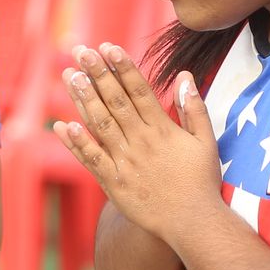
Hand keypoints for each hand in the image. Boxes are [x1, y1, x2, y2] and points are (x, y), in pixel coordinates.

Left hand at [58, 42, 219, 244]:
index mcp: (162, 129)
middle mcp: (141, 142)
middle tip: (80, 51)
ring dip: (83, 100)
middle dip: (97, 74)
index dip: (122, 67)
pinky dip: (77, 143)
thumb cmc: (200, 181)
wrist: (192, 222)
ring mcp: (125, 162)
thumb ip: (194, 108)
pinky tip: (62, 125)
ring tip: (68, 76)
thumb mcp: (206, 141)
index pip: (139, 90)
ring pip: (100, 125)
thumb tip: (185, 76)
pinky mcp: (114, 183)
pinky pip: (91, 160)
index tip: (108, 47)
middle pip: (116, 101)